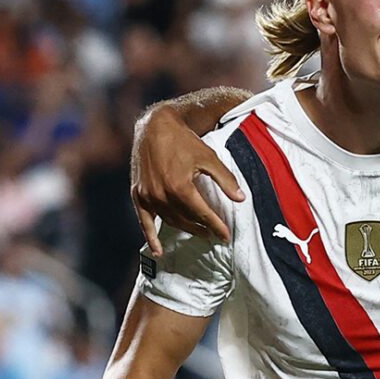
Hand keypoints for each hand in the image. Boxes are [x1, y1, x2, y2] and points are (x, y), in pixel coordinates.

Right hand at [132, 110, 239, 258]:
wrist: (154, 127)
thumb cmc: (183, 141)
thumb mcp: (209, 157)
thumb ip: (225, 179)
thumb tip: (241, 199)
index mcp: (180, 187)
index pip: (203, 214)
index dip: (216, 225)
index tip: (226, 235)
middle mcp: (162, 195)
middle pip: (186, 219)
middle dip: (202, 228)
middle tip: (214, 233)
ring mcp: (148, 196)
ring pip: (170, 221)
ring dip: (184, 228)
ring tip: (198, 232)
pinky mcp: (138, 194)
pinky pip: (144, 221)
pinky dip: (151, 237)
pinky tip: (158, 251)